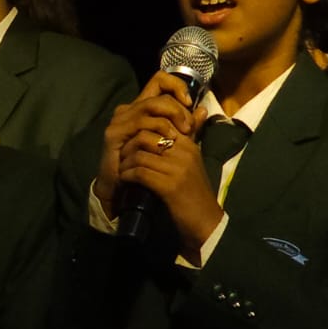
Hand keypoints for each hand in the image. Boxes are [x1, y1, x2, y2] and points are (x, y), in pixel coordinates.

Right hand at [96, 73, 200, 216]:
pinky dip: (157, 131)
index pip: (159, 80)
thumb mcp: (173, 143)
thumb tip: (202, 110)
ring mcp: (119, 121)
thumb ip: (186, 127)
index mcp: (142, 107)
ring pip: (151, 106)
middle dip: (179, 109)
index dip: (177, 85)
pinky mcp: (114, 133)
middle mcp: (128, 110)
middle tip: (189, 127)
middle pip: (159, 95)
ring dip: (171, 120)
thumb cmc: (147, 164)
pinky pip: (140, 124)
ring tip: (181, 136)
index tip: (189, 102)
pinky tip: (166, 143)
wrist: (124, 186)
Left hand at [117, 115, 222, 260]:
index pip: (158, 125)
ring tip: (122, 170)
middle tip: (122, 157)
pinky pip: (139, 173)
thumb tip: (200, 109)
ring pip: (139, 155)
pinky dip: (127, 176)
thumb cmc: (194, 191)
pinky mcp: (169, 185)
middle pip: (145, 137)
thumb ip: (191, 137)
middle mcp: (184, 153)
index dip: (138, 134)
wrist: (205, 219)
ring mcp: (177, 169)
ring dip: (125, 164)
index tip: (131, 146)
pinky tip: (126, 180)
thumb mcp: (192, 161)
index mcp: (189, 144)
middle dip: (128, 147)